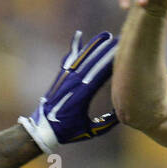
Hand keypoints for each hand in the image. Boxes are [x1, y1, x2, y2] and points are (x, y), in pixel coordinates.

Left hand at [19, 30, 119, 153]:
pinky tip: (79, 36)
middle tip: (119, 39)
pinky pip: (70, 59)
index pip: (99, 75)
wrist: (42, 129)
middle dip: (105, 50)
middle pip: (92, 63)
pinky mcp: (61, 77)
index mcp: (81, 97)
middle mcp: (72, 84)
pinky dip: (76, 48)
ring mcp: (65, 79)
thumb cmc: (68, 132)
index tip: (122, 52)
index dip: (110, 63)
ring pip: (81, 58)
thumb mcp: (91, 131)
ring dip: (94, 46)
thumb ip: (107, 122)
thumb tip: (124, 111)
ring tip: (105, 35)